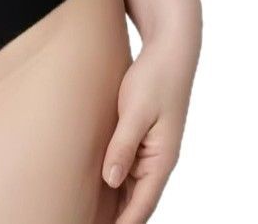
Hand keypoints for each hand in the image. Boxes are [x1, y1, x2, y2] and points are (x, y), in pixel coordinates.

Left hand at [102, 30, 199, 223]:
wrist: (169, 51)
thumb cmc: (155, 78)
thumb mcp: (136, 111)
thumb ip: (123, 145)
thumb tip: (111, 179)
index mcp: (162, 159)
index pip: (142, 204)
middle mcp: (159, 160)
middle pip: (136, 201)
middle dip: (117, 218)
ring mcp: (151, 150)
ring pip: (130, 186)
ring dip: (114, 202)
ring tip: (87, 214)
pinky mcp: (142, 137)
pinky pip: (128, 167)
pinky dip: (114, 181)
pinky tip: (97, 186)